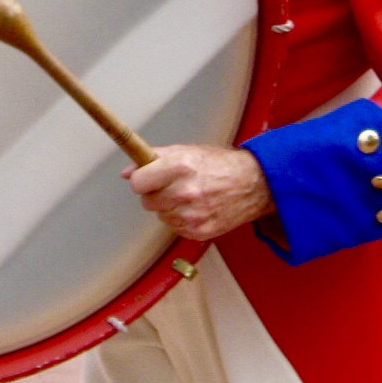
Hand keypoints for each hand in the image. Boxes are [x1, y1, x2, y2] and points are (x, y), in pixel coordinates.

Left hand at [124, 144, 273, 241]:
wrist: (254, 184)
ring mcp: (192, 215)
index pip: (139, 182)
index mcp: (181, 166)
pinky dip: (182, 219)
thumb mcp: (188, 151)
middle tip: (173, 185)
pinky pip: (175, 227)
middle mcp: (185, 192)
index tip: (147, 177)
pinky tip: (197, 207)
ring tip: (190, 195)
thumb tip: (127, 172)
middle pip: (147, 202)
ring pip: (161, 216)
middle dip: (156, 194)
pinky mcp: (199, 231)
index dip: (142, 179)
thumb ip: (155, 158)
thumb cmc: (221, 165)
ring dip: (170, 207)